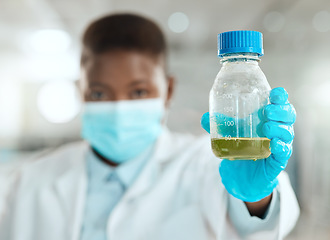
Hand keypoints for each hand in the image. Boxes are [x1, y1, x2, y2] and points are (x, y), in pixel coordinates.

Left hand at [201, 87, 295, 201]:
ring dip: (278, 128)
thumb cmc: (240, 147)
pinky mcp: (277, 161)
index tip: (275, 93)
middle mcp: (277, 130)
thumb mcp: (229, 134)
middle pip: (288, 116)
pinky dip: (282, 147)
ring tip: (265, 128)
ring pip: (287, 133)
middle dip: (280, 111)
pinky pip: (284, 153)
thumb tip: (204, 117)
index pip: (280, 104)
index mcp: (268, 119)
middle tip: (267, 111)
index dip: (281, 97)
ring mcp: (279, 145)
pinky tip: (275, 144)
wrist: (241, 176)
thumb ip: (218, 125)